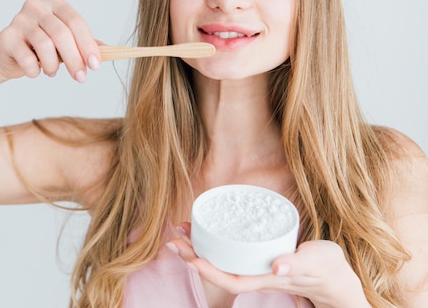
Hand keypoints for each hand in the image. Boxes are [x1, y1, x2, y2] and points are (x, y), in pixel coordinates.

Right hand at [0, 0, 100, 81]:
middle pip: (62, 34)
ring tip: (52, 72)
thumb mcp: (66, 44)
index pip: (76, 22)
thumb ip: (85, 44)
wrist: (10, 56)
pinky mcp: (6, 36)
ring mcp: (19, 19)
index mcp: (54, 2)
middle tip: (80, 77)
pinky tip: (36, 71)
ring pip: (45, 45)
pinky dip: (35, 70)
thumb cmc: (41, 47)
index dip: (87, 45)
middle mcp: (36, 6)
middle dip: (75, 59)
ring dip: (53, 65)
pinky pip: (26, 57)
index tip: (95, 65)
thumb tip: (108, 51)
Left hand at [169, 223, 370, 307]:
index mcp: (269, 278)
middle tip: (173, 238)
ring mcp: (256, 270)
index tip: (191, 258)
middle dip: (193, 257)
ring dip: (198, 248)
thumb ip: (298, 262)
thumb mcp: (318, 261)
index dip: (210, 272)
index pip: (233, 281)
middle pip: (219, 272)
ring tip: (180, 231)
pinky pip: (229, 254)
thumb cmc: (328, 268)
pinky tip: (204, 229)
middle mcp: (258, 276)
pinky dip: (214, 242)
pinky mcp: (257, 260)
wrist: (336, 279)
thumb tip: (277, 264)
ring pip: (221, 263)